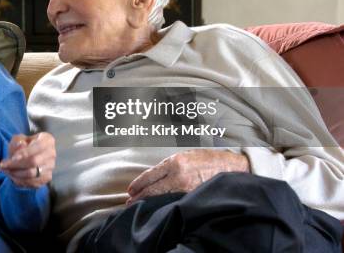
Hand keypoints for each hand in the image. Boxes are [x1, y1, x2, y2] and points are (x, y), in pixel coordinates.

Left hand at [0, 132, 55, 187]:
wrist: (30, 154)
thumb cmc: (24, 144)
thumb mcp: (18, 139)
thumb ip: (18, 141)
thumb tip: (21, 146)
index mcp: (47, 140)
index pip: (37, 147)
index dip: (24, 153)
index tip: (12, 158)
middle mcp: (52, 154)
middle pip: (33, 161)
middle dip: (16, 165)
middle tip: (2, 165)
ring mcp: (51, 167)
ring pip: (32, 174)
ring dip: (16, 174)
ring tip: (5, 171)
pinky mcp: (47, 177)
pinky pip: (33, 183)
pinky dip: (20, 181)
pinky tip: (12, 176)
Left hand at [126, 149, 248, 204]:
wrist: (231, 166)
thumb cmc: (207, 160)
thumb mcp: (185, 156)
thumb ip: (169, 166)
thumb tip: (153, 178)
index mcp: (175, 162)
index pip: (150, 175)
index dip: (138, 184)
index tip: (131, 190)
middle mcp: (178, 174)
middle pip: (153, 189)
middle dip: (140, 196)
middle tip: (130, 201)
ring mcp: (187, 187)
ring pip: (162, 197)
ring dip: (150, 202)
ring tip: (140, 206)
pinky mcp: (194, 196)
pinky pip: (175, 202)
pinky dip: (165, 204)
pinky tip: (160, 207)